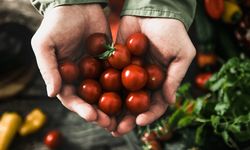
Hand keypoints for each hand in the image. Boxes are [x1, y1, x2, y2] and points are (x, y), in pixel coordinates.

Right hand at [31, 4, 115, 129]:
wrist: (77, 5)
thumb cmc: (56, 23)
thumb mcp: (45, 44)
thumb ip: (48, 68)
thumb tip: (51, 94)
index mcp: (64, 77)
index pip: (72, 99)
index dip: (81, 110)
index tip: (93, 116)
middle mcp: (81, 77)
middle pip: (91, 100)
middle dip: (100, 113)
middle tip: (112, 124)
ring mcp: (96, 70)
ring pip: (106, 92)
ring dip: (114, 105)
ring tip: (124, 116)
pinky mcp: (109, 62)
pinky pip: (117, 75)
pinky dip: (124, 87)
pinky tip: (132, 95)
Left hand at [111, 16, 195, 135]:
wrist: (153, 10)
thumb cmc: (173, 31)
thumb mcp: (182, 53)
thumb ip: (176, 77)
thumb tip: (170, 101)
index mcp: (160, 81)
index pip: (156, 103)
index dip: (149, 114)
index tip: (139, 122)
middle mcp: (144, 80)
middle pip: (135, 104)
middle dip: (126, 118)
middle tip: (116, 129)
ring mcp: (128, 72)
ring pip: (120, 95)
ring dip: (112, 109)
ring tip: (102, 120)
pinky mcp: (115, 62)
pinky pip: (108, 77)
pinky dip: (102, 89)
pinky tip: (94, 99)